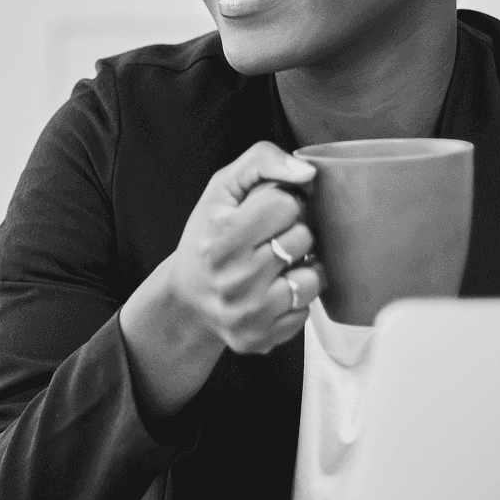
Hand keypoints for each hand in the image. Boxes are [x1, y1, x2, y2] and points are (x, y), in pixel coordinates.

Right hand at [166, 140, 324, 356]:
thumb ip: (262, 161)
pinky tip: (274, 291)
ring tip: (278, 265)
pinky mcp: (261, 338)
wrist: (187, 298)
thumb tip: (308, 173)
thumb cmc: (207, 236)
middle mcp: (234, 279)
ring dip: (301, 267)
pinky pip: (306, 310)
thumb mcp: (222, 188)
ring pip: (312, 277)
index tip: (265, 213)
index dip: (281, 203)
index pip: (286, 204)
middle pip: (302, 238)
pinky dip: (296, 298)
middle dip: (293, 232)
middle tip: (270, 239)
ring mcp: (249, 313)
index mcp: (221, 237)